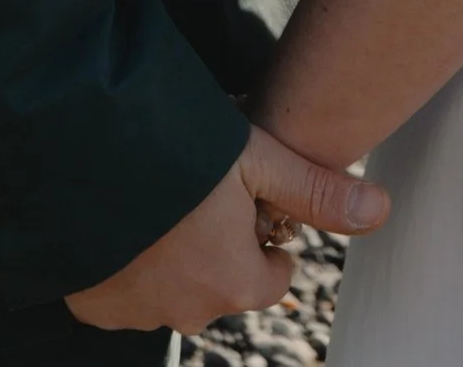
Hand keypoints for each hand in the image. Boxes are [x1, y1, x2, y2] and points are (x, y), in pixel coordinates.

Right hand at [64, 126, 387, 334]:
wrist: (79, 152)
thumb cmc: (177, 147)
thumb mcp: (258, 159)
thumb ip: (318, 192)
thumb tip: (383, 208)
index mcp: (236, 283)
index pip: (271, 278)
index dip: (264, 234)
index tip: (245, 197)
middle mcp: (190, 311)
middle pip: (222, 284)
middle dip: (218, 245)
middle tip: (198, 186)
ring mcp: (138, 314)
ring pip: (172, 289)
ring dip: (171, 254)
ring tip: (159, 192)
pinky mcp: (94, 306)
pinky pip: (125, 291)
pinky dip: (128, 261)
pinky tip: (124, 213)